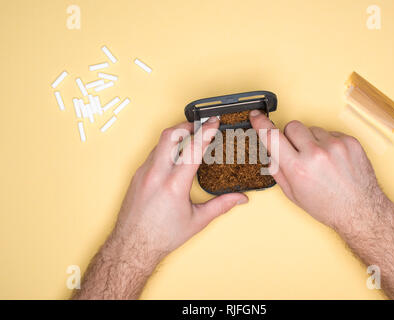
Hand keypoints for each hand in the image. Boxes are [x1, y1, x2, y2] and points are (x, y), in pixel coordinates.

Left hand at [107, 117, 247, 269]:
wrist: (132, 246)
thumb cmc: (161, 236)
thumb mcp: (197, 221)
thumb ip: (221, 205)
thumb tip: (239, 198)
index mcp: (174, 184)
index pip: (193, 148)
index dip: (206, 131)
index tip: (214, 121)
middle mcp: (156, 174)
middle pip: (170, 135)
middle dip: (187, 125)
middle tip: (199, 125)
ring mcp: (143, 173)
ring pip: (160, 143)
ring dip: (175, 137)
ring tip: (189, 140)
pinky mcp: (136, 176)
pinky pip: (152, 154)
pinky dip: (165, 150)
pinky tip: (174, 158)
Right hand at [249, 109, 385, 232]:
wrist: (360, 211)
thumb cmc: (327, 206)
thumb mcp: (293, 194)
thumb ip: (277, 170)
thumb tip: (270, 151)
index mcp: (298, 168)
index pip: (272, 137)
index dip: (260, 123)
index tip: (256, 115)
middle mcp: (316, 154)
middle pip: (292, 126)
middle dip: (292, 137)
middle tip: (299, 153)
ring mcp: (335, 146)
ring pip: (312, 129)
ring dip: (312, 140)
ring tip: (321, 160)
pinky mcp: (350, 141)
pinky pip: (330, 132)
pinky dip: (328, 143)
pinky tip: (333, 160)